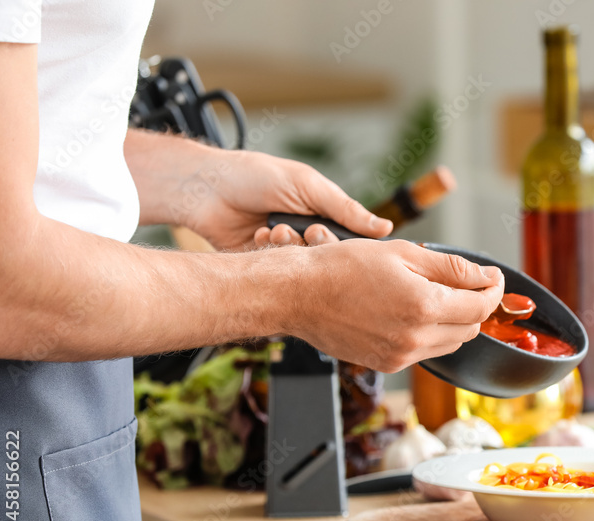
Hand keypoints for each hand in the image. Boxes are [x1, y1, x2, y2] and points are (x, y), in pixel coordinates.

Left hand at [184, 149, 391, 250]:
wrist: (207, 188)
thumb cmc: (257, 176)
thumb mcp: (308, 186)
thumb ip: (346, 209)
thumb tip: (386, 229)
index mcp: (324, 215)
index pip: (351, 241)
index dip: (344, 244)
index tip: (326, 233)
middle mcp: (307, 235)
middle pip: (329, 258)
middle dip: (314, 244)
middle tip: (304, 231)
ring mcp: (286, 250)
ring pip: (304, 266)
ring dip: (288, 247)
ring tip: (273, 227)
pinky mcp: (264, 264)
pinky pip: (278, 270)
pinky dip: (268, 252)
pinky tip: (258, 234)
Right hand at [286, 239, 504, 371]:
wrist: (299, 295)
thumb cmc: (343, 267)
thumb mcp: (403, 253)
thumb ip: (451, 267)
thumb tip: (485, 276)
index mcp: (423, 306)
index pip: (480, 306)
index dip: (493, 290)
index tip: (492, 278)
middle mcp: (415, 338)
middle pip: (470, 328)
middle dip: (476, 305)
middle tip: (468, 283)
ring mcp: (401, 355)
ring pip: (451, 343)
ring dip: (455, 321)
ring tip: (437, 295)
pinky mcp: (387, 364)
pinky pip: (425, 352)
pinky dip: (431, 334)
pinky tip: (414, 313)